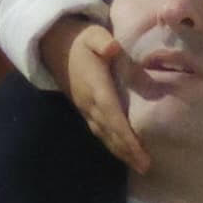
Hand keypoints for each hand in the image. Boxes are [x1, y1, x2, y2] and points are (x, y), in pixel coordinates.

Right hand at [52, 16, 147, 173]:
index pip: (112, 115)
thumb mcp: (93, 34)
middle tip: (146, 167)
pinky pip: (100, 132)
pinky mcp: (85, 111)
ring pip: (104, 136)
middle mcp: (89, 103)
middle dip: (127, 151)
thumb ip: (103, 41)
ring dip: (121, 152)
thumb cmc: (81, 40)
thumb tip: (113, 47)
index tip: (140, 151)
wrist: (56, 46)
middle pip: (110, 132)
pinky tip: (125, 154)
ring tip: (140, 167)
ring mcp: (86, 109)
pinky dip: (113, 145)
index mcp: (95, 87)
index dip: (125, 135)